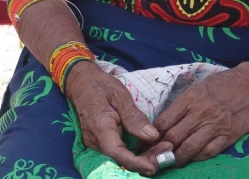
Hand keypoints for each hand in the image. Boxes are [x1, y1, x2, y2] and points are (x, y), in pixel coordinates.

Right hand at [65, 61, 172, 175]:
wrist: (82, 82)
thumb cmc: (101, 85)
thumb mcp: (120, 95)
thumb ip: (134, 117)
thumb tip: (153, 136)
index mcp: (100, 128)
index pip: (118, 154)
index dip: (136, 163)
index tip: (154, 167)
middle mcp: (95, 141)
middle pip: (121, 159)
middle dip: (145, 160)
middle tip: (167, 150)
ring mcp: (95, 144)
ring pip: (120, 158)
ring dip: (141, 157)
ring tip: (162, 148)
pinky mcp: (99, 142)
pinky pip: (117, 152)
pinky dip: (133, 152)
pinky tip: (148, 147)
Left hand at [144, 61, 248, 167]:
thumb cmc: (223, 84)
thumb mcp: (199, 87)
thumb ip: (183, 104)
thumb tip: (164, 122)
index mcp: (191, 98)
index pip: (165, 121)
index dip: (152, 135)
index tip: (145, 143)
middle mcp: (201, 113)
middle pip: (174, 137)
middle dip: (160, 151)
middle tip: (151, 159)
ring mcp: (215, 126)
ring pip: (188, 149)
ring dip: (176, 159)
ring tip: (168, 163)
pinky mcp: (227, 137)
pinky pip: (207, 152)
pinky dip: (196, 158)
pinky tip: (190, 159)